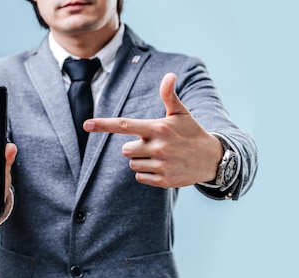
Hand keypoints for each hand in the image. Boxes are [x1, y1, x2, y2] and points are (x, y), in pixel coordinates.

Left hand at [83, 73, 222, 188]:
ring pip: (133, 164)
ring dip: (141, 161)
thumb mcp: (181, 113)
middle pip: (125, 150)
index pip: (125, 125)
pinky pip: (140, 177)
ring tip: (160, 156)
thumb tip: (169, 75)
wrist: (212, 159)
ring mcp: (161, 165)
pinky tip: (162, 167)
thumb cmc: (191, 132)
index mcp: (158, 128)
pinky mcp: (164, 181)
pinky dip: (147, 174)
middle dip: (135, 147)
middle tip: (153, 144)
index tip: (87, 125)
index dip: (104, 125)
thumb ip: (169, 95)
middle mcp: (158, 147)